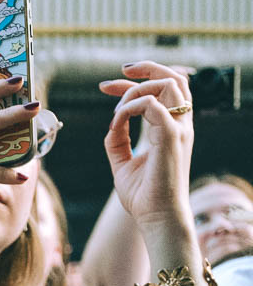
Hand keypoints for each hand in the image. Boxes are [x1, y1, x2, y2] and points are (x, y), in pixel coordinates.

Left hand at [99, 61, 194, 232]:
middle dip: (145, 68)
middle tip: (116, 73)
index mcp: (172, 129)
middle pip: (174, 78)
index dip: (135, 82)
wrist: (155, 217)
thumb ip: (117, 141)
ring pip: (169, 84)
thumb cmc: (143, 195)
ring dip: (136, 89)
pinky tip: (116, 123)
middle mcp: (180, 125)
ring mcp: (178, 130)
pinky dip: (130, 108)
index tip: (106, 86)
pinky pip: (153, 106)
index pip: (163, 91)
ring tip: (116, 109)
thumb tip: (111, 125)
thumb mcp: (122, 162)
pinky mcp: (171, 138)